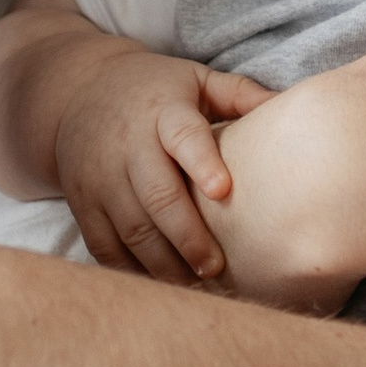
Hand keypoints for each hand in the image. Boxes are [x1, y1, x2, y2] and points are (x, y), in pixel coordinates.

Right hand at [39, 35, 275, 284]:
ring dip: (164, 263)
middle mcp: (128, 145)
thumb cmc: (154, 90)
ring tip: (195, 287)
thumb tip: (288, 106)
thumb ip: (239, 94)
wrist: (77, 93)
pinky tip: (160, 287)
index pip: (183, 137)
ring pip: (132, 230)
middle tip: (216, 267)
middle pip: (157, 197)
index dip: (202, 163)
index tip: (222, 191)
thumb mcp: (195, 79)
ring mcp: (100, 177)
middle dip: (188, 236)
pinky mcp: (82, 203)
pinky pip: (104, 246)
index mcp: (163, 112)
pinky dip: (131, 271)